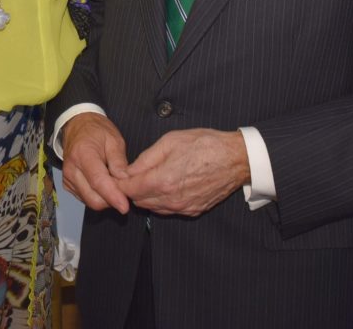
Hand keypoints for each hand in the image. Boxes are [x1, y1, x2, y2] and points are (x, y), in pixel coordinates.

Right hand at [62, 112, 129, 213]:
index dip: (112, 196)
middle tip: (125, 191)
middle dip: (111, 200)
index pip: (98, 181)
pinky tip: (105, 184)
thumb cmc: (97, 131)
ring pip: (89, 201)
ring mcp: (68, 179)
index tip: (125, 206)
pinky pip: (85, 198)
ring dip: (105, 199)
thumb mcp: (114, 139)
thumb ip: (119, 161)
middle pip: (93, 198)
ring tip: (114, 184)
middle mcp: (72, 169)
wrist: (77, 126)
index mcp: (83, 154)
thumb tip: (125, 181)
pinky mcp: (68, 185)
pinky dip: (98, 196)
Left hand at [121, 129, 250, 215]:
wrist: (235, 158)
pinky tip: (165, 185)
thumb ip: (146, 158)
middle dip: (131, 190)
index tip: (117, 175)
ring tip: (146, 179)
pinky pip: (169, 210)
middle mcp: (171, 200)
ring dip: (146, 196)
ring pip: (153, 208)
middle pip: (139, 202)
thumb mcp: (170, 141)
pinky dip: (161, 200)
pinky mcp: (193, 210)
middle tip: (129, 176)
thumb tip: (129, 170)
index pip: (129, 190)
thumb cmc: (204, 144)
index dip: (119, 183)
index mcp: (162, 181)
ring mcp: (183, 208)